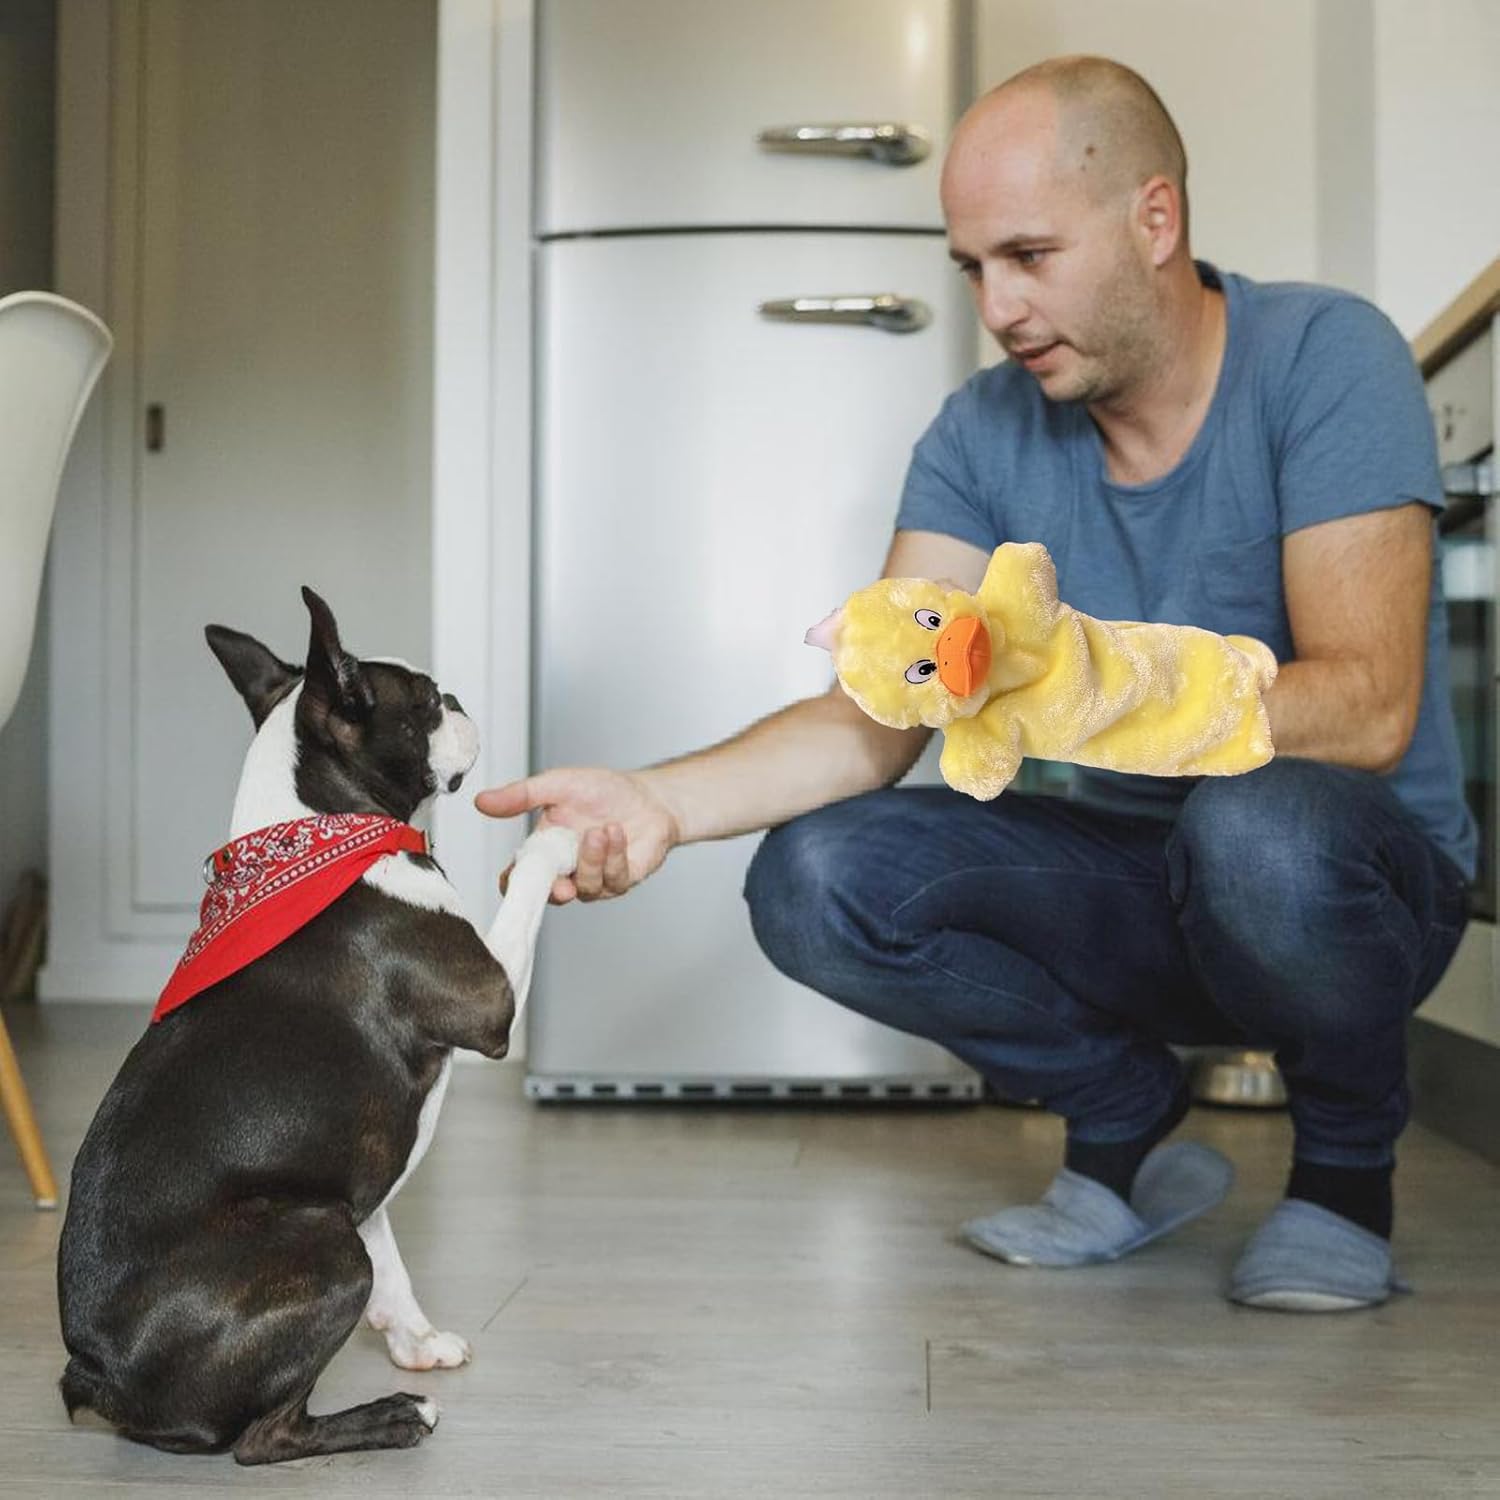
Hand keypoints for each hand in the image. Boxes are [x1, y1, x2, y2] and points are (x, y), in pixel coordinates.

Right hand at [474, 767, 679, 903]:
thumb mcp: (557, 785)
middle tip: (561, 883)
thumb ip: (521, 795)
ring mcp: (594, 878)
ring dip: (591, 861)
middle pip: (550, 895)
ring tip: (600, 831)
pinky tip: (616, 832)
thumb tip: (482, 802)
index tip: (514, 880)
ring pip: (585, 887)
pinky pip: (613, 879)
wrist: (648, 795)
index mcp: (544, 849)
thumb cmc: (604, 791)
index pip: (520, 876)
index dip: (514, 884)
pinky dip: (614, 855)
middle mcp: (567, 868)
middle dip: (555, 891)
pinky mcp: (621, 880)